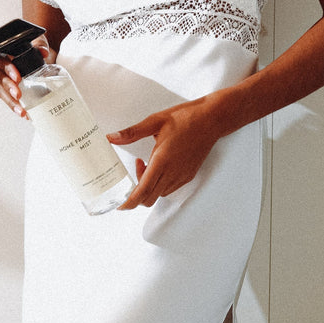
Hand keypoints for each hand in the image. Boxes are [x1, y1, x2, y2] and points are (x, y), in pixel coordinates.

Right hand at [0, 36, 53, 118]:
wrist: (32, 53)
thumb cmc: (29, 45)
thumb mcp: (36, 40)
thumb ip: (40, 44)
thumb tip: (44, 51)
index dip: (6, 69)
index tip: (18, 77)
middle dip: (8, 87)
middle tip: (18, 95)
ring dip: (10, 101)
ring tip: (21, 110)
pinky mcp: (3, 88)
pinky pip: (5, 97)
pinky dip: (14, 105)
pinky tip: (23, 112)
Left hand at [107, 99, 222, 208]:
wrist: (212, 119)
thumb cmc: (186, 118)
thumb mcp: (155, 121)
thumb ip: (131, 132)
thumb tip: (111, 137)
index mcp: (162, 161)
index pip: (143, 191)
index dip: (129, 202)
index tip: (119, 205)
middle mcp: (173, 173)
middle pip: (149, 198)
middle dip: (136, 192)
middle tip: (134, 170)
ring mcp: (182, 176)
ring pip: (159, 194)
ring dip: (148, 186)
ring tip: (147, 163)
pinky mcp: (188, 175)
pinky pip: (169, 188)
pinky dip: (159, 184)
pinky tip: (159, 166)